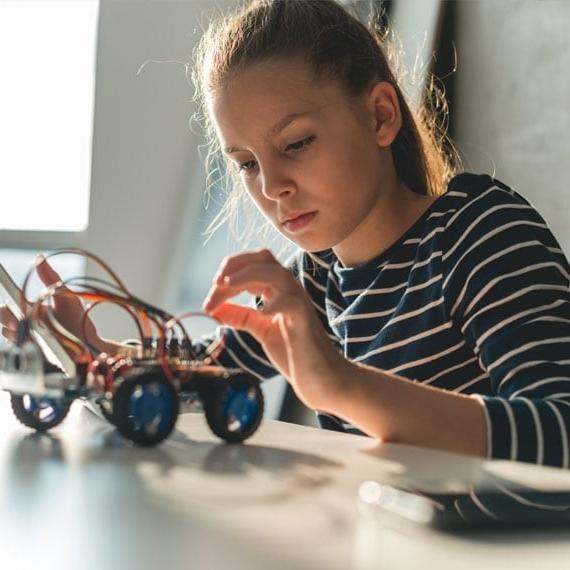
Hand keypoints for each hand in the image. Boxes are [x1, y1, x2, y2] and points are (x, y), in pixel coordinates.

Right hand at [0, 256, 108, 355]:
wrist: (88, 345)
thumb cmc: (76, 319)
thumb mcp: (65, 296)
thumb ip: (51, 278)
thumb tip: (39, 257)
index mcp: (31, 307)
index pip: (11, 296)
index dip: (5, 288)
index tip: (3, 285)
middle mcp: (25, 321)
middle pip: (3, 314)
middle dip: (6, 313)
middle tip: (18, 314)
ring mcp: (26, 337)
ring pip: (7, 330)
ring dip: (14, 327)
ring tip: (29, 326)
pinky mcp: (30, 351)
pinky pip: (18, 345)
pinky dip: (22, 340)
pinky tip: (32, 338)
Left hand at [202, 249, 346, 409]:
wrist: (322, 378)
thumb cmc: (296, 354)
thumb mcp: (262, 331)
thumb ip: (242, 317)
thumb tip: (217, 308)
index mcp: (278, 291)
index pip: (252, 263)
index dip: (229, 269)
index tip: (211, 289)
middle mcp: (289, 291)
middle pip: (263, 258)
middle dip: (235, 264)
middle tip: (215, 284)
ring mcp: (299, 303)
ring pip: (276, 273)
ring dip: (246, 276)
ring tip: (226, 288)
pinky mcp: (305, 321)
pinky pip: (291, 302)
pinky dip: (272, 304)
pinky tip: (259, 313)